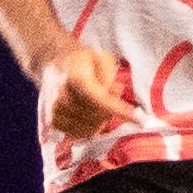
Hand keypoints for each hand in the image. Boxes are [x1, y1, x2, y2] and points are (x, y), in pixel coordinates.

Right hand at [33, 31, 135, 146]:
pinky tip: (89, 112)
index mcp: (74, 78)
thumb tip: (113, 95)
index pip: (100, 100)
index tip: (139, 120)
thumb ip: (109, 77)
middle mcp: (61, 97)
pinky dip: (89, 126)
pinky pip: (79, 134)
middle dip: (110, 110)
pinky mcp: (52, 122)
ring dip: (99, 119)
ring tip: (97, 101)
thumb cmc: (82, 61)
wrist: (55, 63)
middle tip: (111, 93)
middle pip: (96, 117)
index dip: (120, 111)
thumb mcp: (102, 58)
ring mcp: (55, 111)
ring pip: (89, 129)